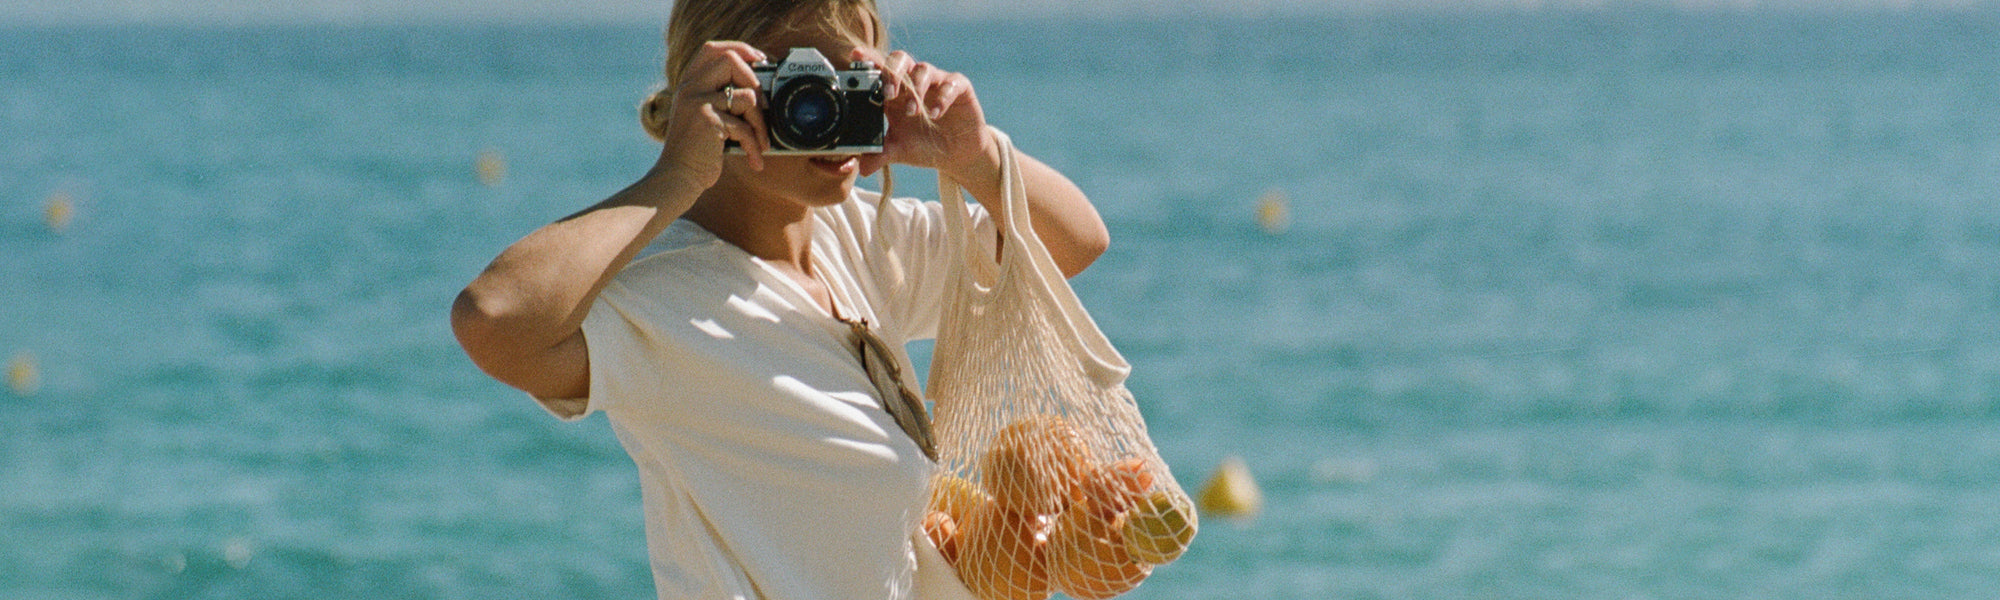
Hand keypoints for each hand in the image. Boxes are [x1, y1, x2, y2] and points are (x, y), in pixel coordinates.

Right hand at [645, 41, 770, 190]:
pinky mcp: (707, 121)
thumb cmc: (696, 151)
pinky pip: (744, 126)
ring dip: (761, 122)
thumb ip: (721, 98)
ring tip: (761, 142)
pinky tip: (755, 160)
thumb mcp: (704, 117)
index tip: (759, 60)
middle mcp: (690, 88)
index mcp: (689, 84)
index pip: (712, 49)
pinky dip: (754, 145)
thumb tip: (761, 90)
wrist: (678, 178)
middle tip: (763, 108)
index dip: (739, 48)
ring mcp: (697, 102)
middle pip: (731, 61)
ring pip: (746, 95)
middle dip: (756, 83)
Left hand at [853, 48, 999, 183]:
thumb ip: (880, 155)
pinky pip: (951, 83)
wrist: (957, 155)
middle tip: (888, 94)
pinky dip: (943, 96)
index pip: (880, 69)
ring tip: (913, 112)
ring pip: (923, 68)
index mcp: (895, 93)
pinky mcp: (960, 89)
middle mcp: (914, 82)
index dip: (869, 59)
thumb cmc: (925, 145)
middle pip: (900, 60)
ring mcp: (937, 83)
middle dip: (891, 73)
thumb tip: (861, 169)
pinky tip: (935, 113)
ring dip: (915, 88)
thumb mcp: (900, 151)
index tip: (856, 56)